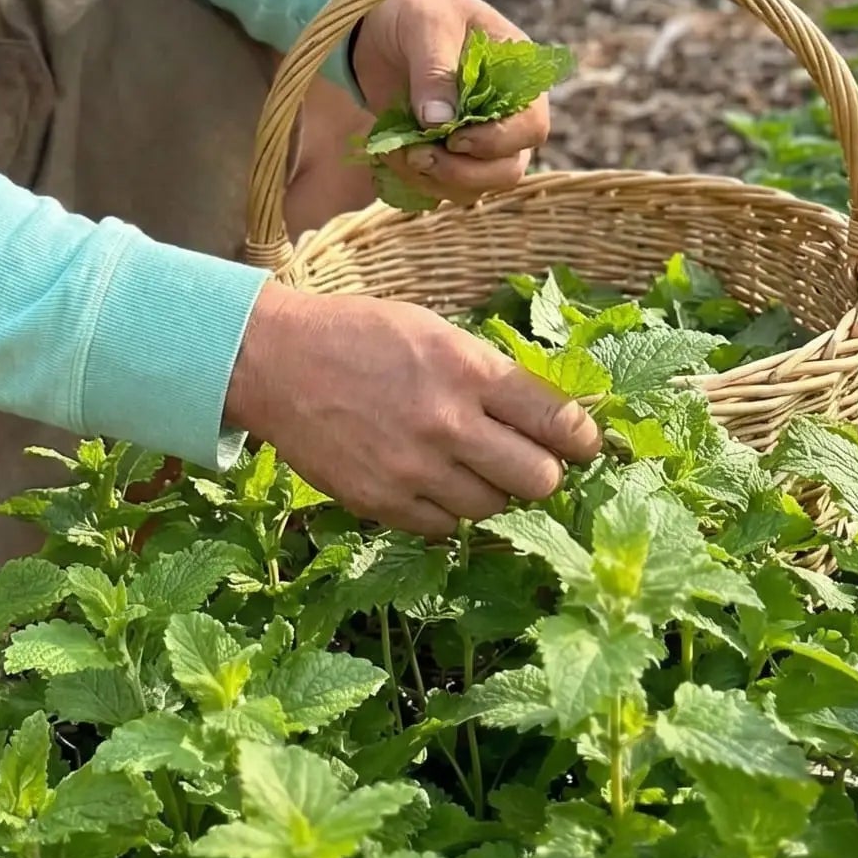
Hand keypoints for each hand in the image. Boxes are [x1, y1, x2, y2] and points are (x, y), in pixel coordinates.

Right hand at [225, 283, 599, 537]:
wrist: (274, 363)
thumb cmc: (358, 335)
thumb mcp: (433, 330)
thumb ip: (490, 373)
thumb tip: (553, 413)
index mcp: (467, 371)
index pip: (557, 422)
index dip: (582, 437)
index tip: (581, 442)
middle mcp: (447, 424)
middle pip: (539, 480)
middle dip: (541, 471)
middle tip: (526, 458)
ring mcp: (413, 470)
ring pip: (493, 509)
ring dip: (491, 491)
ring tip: (467, 464)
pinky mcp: (382, 503)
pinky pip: (444, 527)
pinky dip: (446, 509)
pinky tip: (430, 480)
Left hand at [350, 0, 548, 203]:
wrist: (378, 13)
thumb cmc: (416, 6)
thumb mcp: (428, 25)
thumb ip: (436, 70)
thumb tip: (438, 122)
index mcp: (517, 75)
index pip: (531, 125)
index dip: (498, 142)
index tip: (455, 137)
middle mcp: (503, 113)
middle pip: (508, 169)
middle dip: (463, 172)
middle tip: (419, 155)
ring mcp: (472, 137)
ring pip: (474, 186)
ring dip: (433, 180)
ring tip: (397, 150)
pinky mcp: (440, 150)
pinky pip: (439, 186)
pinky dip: (412, 180)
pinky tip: (389, 151)